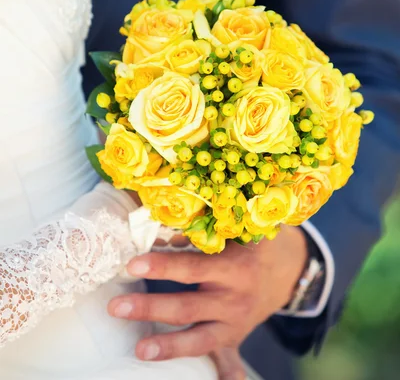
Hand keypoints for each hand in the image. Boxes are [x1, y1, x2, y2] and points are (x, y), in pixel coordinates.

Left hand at [108, 226, 306, 370]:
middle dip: (150, 308)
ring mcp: (235, 323)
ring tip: (139, 348)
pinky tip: (207, 378)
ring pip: (198, 338)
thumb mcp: (236, 232)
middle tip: (116, 306)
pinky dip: (220, 373)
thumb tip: (163, 230)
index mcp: (233, 267)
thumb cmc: (249, 243)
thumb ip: (206, 234)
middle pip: (187, 307)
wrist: (285, 270)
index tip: (132, 265)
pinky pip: (219, 356)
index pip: (192, 267)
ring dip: (168, 347)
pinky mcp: (234, 338)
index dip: (163, 266)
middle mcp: (234, 298)